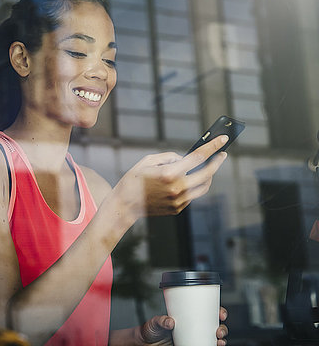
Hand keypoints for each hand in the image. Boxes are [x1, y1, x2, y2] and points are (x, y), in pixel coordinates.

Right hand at [113, 135, 227, 219]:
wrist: (124, 205)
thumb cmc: (133, 180)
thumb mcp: (148, 161)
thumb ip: (169, 157)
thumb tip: (184, 159)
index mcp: (169, 173)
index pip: (198, 157)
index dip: (212, 147)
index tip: (223, 140)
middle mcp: (177, 188)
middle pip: (207, 173)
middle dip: (217, 162)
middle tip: (221, 155)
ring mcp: (179, 201)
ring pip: (203, 186)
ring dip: (208, 175)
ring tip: (207, 167)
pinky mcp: (178, 208)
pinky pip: (192, 195)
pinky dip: (193, 185)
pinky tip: (187, 180)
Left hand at [139, 307, 228, 345]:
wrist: (145, 343)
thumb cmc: (151, 329)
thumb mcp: (155, 322)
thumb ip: (161, 320)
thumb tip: (170, 322)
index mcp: (187, 316)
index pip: (206, 311)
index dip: (218, 311)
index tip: (221, 313)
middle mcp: (193, 327)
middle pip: (214, 326)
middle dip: (222, 328)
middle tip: (219, 330)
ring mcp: (193, 338)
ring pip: (213, 338)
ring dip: (220, 340)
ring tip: (219, 341)